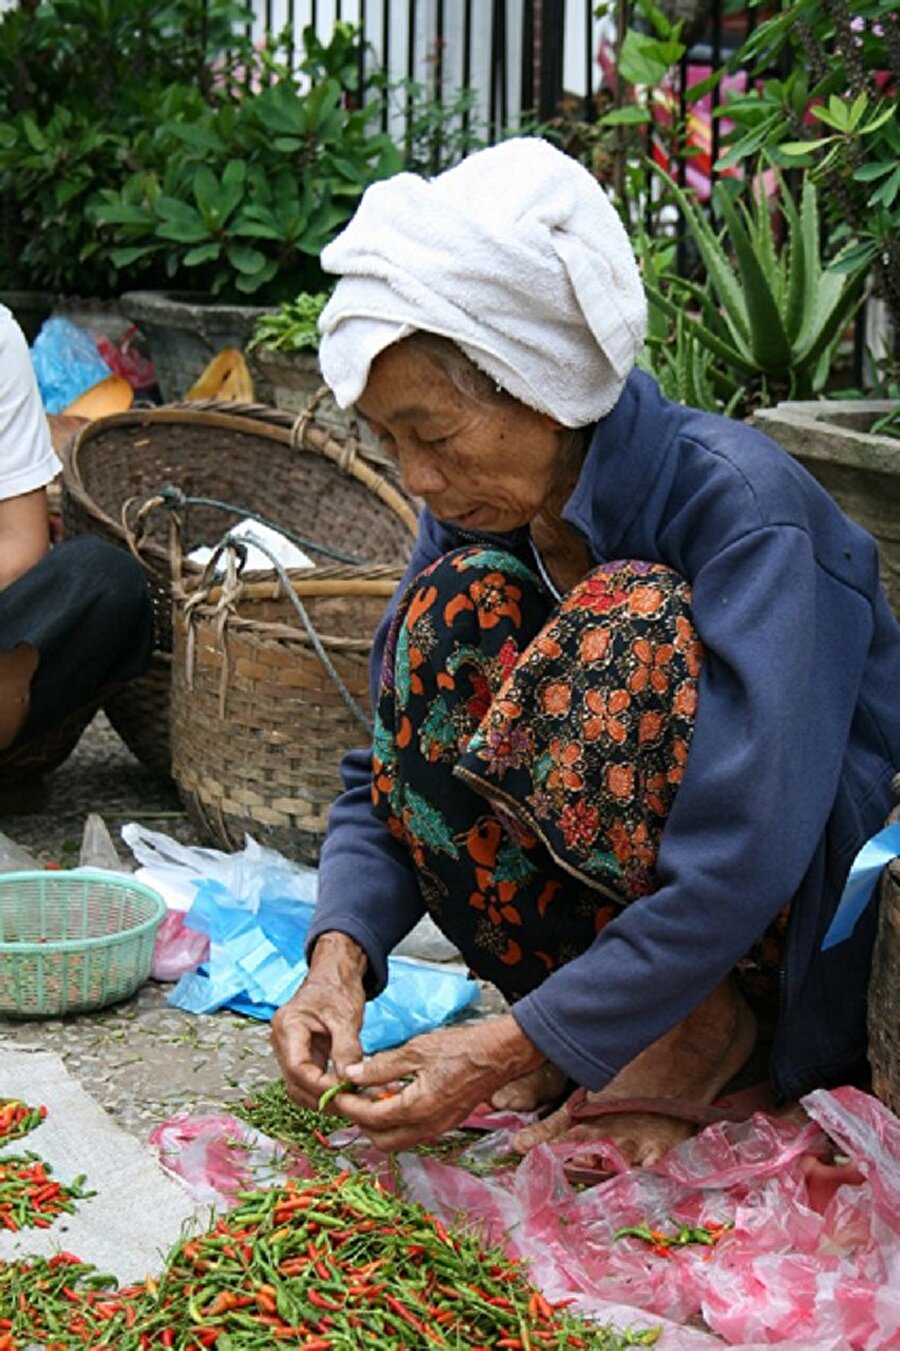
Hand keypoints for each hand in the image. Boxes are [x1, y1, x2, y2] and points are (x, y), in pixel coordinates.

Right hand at [270, 932, 367, 1109]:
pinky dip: (326, 1090)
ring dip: (323, 1098)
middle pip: (295, 1083)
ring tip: (351, 1100)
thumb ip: (346, 1047)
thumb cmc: (337, 988)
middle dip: (321, 1097)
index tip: (343, 1093)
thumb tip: (349, 1079)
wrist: (335, 976)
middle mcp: (282, 1041)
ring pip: (300, 1088)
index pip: (297, 1067)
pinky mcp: (301, 1056)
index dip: (319, 1085)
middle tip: (351, 1103)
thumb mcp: (346, 1016)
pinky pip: (309, 1081)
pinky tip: (345, 1092)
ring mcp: (289, 1050)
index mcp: (288, 1025)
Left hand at [324, 1015, 545, 1151]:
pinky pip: (412, 1134)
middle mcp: (428, 1126)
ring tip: (369, 1096)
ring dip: (378, 1124)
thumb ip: (381, 1066)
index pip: (371, 1118)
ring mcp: (438, 1129)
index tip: (335, 1092)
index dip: (349, 1106)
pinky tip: (393, 1097)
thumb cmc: (461, 1048)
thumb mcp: (415, 1050)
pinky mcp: (445, 1124)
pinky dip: (396, 1122)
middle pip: (380, 1139)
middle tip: (350, 1096)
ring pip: (396, 1141)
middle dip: (360, 1121)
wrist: (498, 1055)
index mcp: (418, 1108)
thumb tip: (351, 1074)